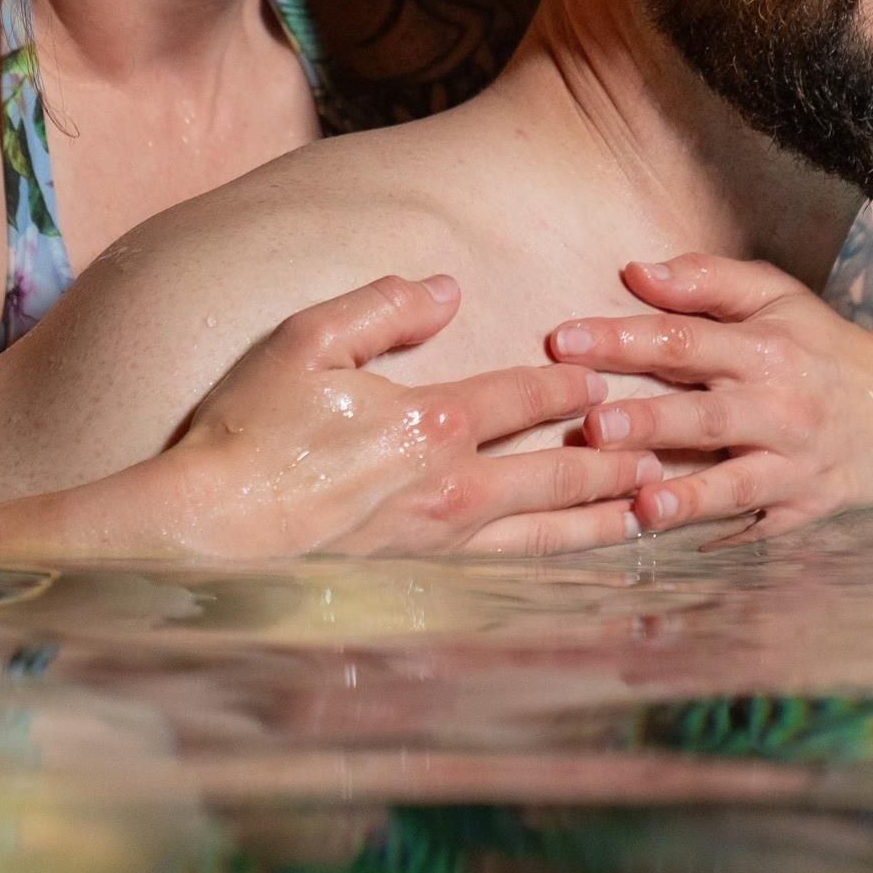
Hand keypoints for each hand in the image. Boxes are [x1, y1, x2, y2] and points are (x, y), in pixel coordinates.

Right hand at [140, 275, 667, 558]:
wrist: (209, 529)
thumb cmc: (248, 431)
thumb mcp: (306, 340)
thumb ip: (382, 307)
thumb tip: (445, 287)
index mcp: (432, 420)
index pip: (525, 396)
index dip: (571, 384)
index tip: (604, 378)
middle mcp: (453, 488)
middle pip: (557, 473)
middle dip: (614, 459)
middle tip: (663, 454)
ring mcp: (442, 545)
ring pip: (547, 535)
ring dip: (602, 522)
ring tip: (646, 515)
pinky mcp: (423, 584)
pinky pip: (510, 578)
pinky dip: (557, 573)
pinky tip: (580, 575)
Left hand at [545, 254, 872, 540]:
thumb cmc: (821, 347)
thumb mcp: (777, 297)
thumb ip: (707, 280)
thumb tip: (635, 271)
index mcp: (766, 349)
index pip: (686, 340)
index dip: (623, 340)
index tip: (563, 340)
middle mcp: (780, 409)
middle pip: (707, 416)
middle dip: (651, 422)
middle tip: (593, 425)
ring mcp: (793, 467)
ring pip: (734, 484)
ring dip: (686, 496)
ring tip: (641, 503)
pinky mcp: (802, 511)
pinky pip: (756, 528)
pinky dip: (718, 539)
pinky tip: (670, 547)